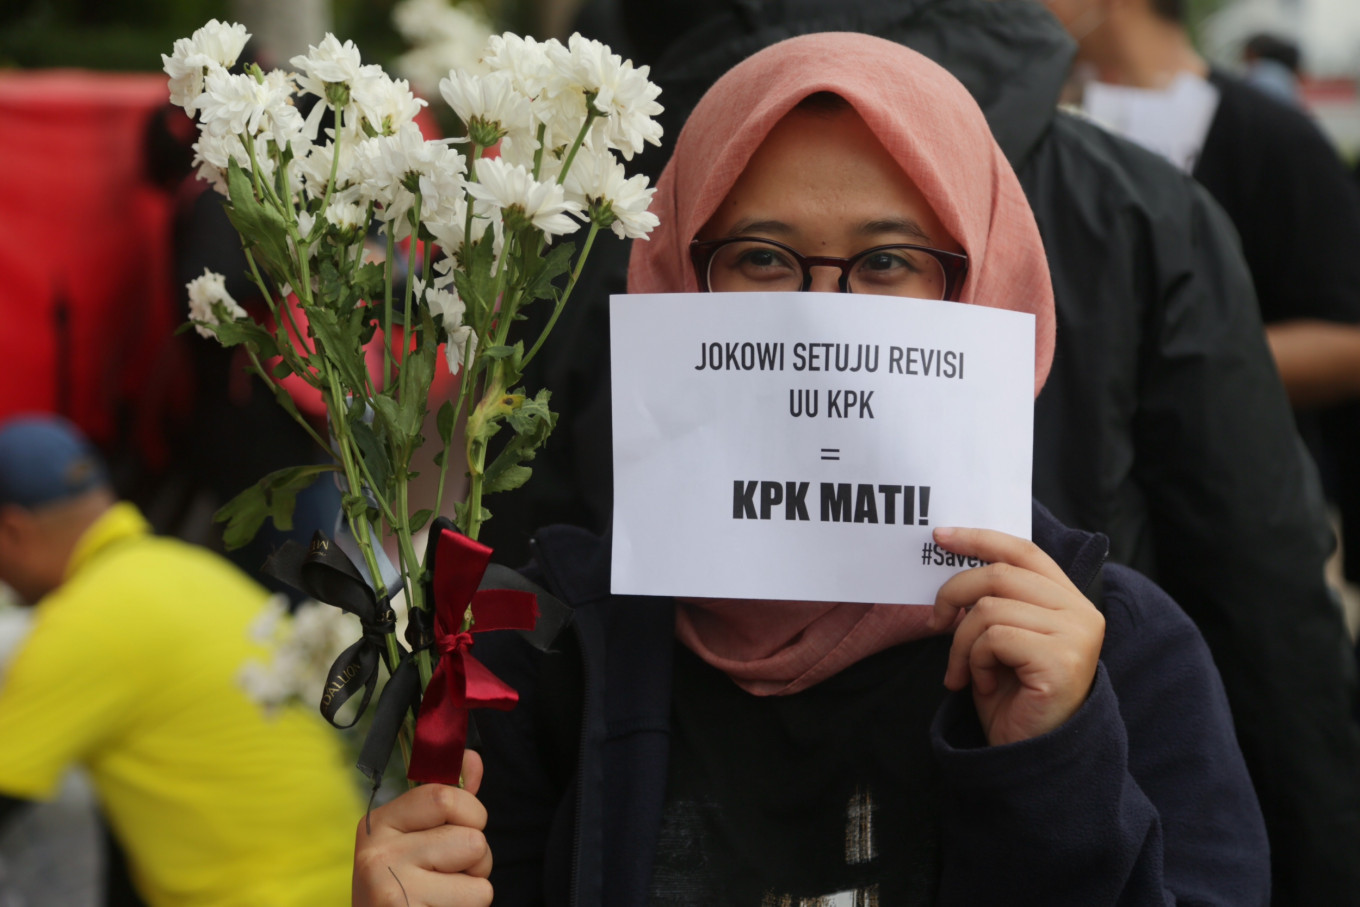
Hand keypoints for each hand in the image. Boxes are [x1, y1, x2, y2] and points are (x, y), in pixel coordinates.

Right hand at [353, 751, 493, 906]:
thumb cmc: (406, 889)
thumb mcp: (418, 840)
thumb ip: (448, 801)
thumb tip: (471, 758)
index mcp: (378, 824)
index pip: (444, 795)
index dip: (471, 813)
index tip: (461, 828)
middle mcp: (377, 853)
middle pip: (470, 837)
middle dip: (476, 858)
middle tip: (447, 875)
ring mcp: (389, 888)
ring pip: (479, 873)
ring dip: (473, 888)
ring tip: (442, 897)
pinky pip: (476, 899)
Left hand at [928, 527, 1104, 745]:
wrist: (1030, 756)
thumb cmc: (1012, 697)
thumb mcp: (1000, 637)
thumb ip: (992, 599)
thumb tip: (952, 561)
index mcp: (1068, 600)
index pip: (1023, 551)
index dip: (980, 539)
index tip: (941, 536)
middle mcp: (1080, 612)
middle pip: (998, 574)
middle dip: (953, 595)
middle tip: (934, 623)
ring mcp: (1076, 635)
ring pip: (989, 608)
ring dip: (961, 643)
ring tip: (966, 672)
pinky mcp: (1061, 660)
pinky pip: (994, 638)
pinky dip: (974, 662)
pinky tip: (983, 686)